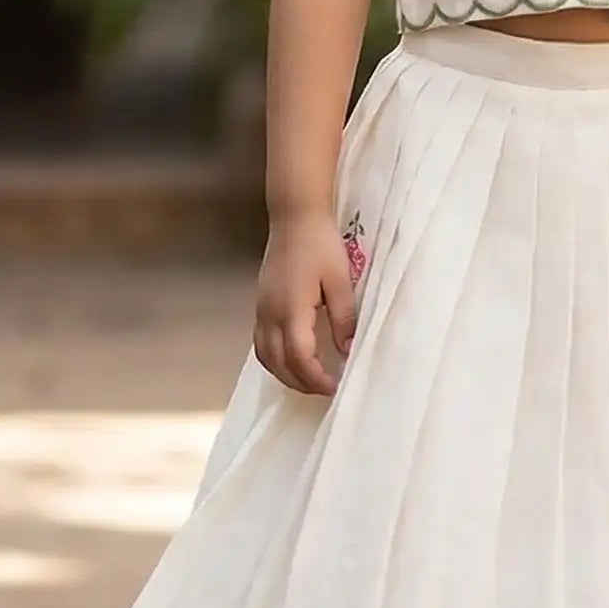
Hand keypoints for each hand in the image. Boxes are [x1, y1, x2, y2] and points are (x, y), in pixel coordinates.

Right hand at [252, 207, 358, 395]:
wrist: (294, 218)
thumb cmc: (321, 245)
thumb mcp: (340, 280)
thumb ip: (344, 317)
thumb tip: (348, 350)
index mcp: (291, 309)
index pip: (300, 358)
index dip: (316, 378)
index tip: (335, 387)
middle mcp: (270, 314)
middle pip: (279, 364)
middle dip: (302, 383)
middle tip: (326, 390)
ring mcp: (261, 310)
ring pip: (265, 357)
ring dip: (286, 375)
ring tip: (310, 381)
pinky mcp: (260, 305)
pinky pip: (261, 344)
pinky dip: (275, 360)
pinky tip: (292, 360)